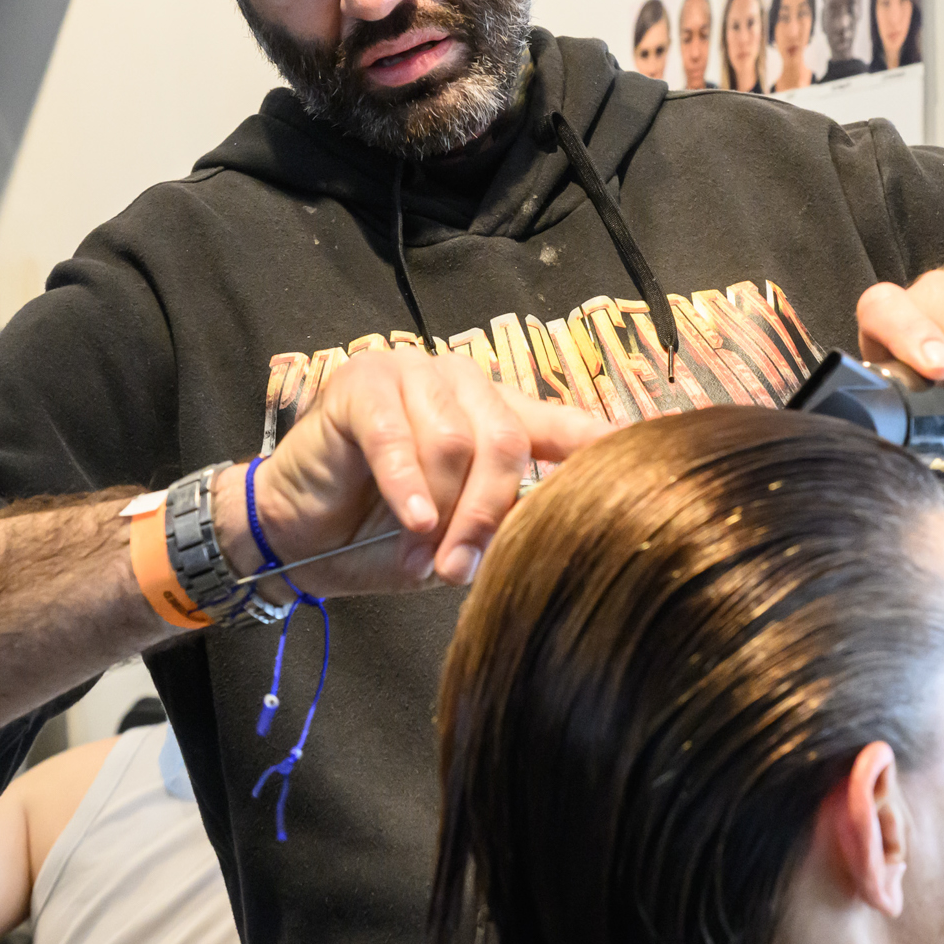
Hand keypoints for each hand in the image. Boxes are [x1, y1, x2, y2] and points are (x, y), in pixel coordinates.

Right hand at [223, 346, 610, 593]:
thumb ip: (502, 524)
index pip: (562, 427)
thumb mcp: (454, 535)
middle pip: (507, 442)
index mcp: (497, 417)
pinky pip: (397, 436)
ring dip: (441, 507)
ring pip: (455, 440)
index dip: (601, 445)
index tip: (646, 465)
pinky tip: (412, 519)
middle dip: (489, 512)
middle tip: (461, 568)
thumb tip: (560, 533)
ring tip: (422, 552)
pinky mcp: (362, 383)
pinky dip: (406, 483)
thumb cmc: (381, 534)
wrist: (297, 533)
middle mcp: (463, 385)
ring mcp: (413, 375)